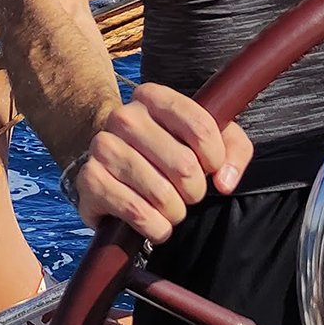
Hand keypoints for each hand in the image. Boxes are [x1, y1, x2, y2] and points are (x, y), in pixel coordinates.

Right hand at [68, 83, 252, 242]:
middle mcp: (123, 117)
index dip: (216, 157)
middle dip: (195, 190)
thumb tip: (224, 182)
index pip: (201, 127)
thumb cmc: (169, 152)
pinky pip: (136, 212)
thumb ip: (233, 151)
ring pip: (161, 193)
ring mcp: (103, 148)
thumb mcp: (208, 140)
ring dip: (176, 212)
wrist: (114, 168)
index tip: (212, 167)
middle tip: (189, 193)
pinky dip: (156, 227)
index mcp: (152, 97)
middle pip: (184, 165)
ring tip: (172, 208)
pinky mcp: (90, 180)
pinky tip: (156, 224)